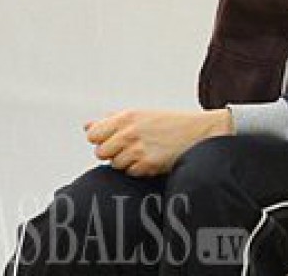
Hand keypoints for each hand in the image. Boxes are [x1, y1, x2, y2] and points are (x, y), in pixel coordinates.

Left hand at [84, 109, 232, 177]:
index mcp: (126, 117)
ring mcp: (137, 149)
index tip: (113, 139)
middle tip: (132, 147)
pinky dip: (140, 169)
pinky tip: (153, 159)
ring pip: (115, 164)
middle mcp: (129, 132)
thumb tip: (87, 126)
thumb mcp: (141, 115)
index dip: (102, 139)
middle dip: (113, 153)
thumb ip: (112, 120)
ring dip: (127, 162)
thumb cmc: (171, 124)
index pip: (93, 134)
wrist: (200, 132)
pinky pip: (131, 173)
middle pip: (101, 152)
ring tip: (145, 152)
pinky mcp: (147, 164)